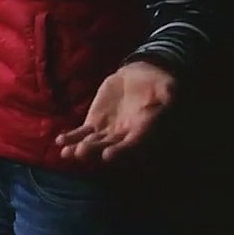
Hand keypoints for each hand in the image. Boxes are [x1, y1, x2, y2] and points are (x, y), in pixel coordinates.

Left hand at [56, 61, 175, 162]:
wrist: (138, 78)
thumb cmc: (156, 84)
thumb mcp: (166, 86)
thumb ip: (169, 92)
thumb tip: (173, 92)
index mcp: (145, 130)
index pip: (134, 144)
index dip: (122, 151)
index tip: (109, 156)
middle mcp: (126, 136)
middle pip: (110, 147)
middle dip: (95, 151)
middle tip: (81, 153)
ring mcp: (108, 131)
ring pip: (94, 143)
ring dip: (80, 149)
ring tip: (67, 152)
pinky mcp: (95, 123)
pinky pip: (83, 133)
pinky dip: (72, 138)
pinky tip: (60, 141)